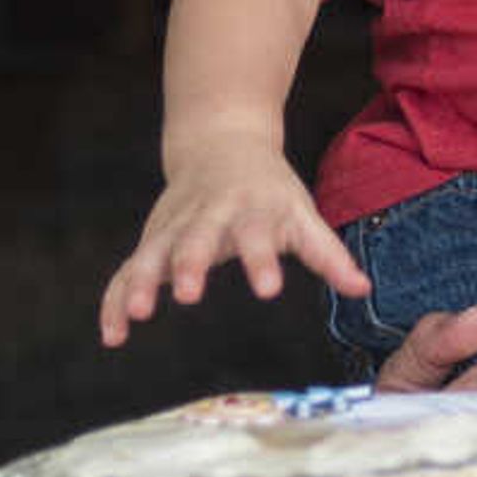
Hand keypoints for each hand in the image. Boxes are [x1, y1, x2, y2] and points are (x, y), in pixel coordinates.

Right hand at [98, 137, 369, 345]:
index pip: (255, 234)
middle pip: (194, 237)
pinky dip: (116, 299)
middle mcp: (207, 214)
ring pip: (152, 252)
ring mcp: (173, 226)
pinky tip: (113, 335)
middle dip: (188, 264)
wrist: (219, 142)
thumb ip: (327, 254)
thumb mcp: (301, 213)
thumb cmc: (269, 189)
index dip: (261, 260)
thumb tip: (363, 289)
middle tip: (187, 294)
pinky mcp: (151, 239)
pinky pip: (127, 271)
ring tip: (138, 314)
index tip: (268, 290)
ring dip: (142, 281)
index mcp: (249, 208)